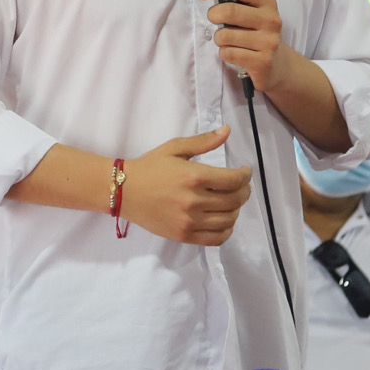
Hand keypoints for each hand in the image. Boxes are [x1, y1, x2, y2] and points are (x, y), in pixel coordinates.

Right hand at [123, 126, 252, 244]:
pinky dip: (226, 230)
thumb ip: (203, 141)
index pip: (234, 180)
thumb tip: (227, 131)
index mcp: (194, 176)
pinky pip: (216, 238)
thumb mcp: (175, 148)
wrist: (123, 191)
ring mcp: (189, 221)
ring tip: (231, 202)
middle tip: (241, 186)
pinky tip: (223, 220)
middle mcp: (194, 201)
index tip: (244, 172)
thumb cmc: (149, 167)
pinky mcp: (184, 236)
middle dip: (244, 191)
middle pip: (235, 200)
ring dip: (236, 210)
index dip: (245, 176)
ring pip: (229, 220)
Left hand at [199, 0, 290, 92]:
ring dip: (219, 39)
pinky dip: (224, 53)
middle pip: (229, 11)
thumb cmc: (257, 33)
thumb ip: (237, 0)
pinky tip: (235, 53)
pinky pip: (228, 53)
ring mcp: (268, 42)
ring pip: (225, 35)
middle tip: (214, 20)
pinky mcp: (263, 62)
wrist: (278, 64)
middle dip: (213, 15)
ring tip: (229, 41)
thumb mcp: (254, 12)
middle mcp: (271, 20)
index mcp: (267, 3)